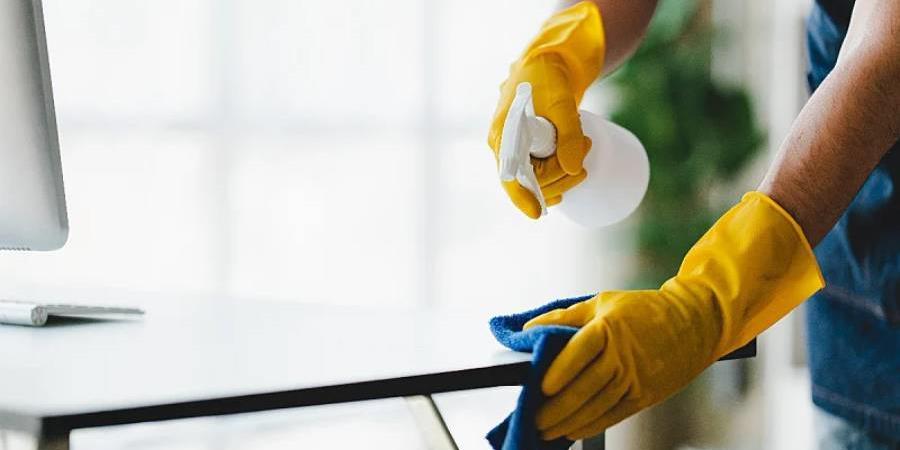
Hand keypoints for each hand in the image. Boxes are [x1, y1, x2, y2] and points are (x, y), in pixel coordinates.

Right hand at [487, 2, 604, 217]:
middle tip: (587, 151)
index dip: (523, 197)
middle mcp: (504, 147)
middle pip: (529, 182)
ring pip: (536, 180)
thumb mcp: (562, 102)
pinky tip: (570, 181)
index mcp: (503, 135)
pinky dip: (556, 179)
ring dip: (563, 175)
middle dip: (560, 176)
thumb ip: (568, 134)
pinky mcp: (527, 150)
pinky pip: (538, 174)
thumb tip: (573, 169)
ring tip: (586, 147)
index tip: (539, 213)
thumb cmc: (549, 77)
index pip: (509, 176)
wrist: (547, 62)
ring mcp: (515, 150)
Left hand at [524, 192, 824, 439]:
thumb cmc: (644, 310)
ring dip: (570, 421)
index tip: (541, 385)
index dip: (561, 370)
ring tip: (547, 430)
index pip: (581, 351)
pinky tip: (573, 431)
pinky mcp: (646, 395)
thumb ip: (564, 317)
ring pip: (598, 405)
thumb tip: (529, 330)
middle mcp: (624, 355)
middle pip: (586, 385)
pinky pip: (614, 415)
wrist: (695, 323)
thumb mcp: (603, 302)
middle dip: (557, 407)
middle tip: (534, 417)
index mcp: (611, 327)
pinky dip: (592, 425)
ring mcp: (637, 378)